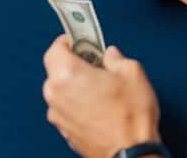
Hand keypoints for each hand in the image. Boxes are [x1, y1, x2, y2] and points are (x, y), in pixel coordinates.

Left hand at [43, 36, 160, 157]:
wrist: (131, 154)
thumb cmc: (130, 118)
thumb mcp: (131, 72)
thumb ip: (116, 58)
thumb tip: (111, 56)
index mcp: (66, 74)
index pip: (55, 48)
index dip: (69, 41)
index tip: (82, 41)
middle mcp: (56, 94)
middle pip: (57, 69)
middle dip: (74, 64)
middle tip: (95, 64)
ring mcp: (58, 115)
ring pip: (61, 91)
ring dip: (76, 86)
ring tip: (101, 89)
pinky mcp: (65, 132)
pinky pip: (67, 109)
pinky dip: (78, 105)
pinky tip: (99, 108)